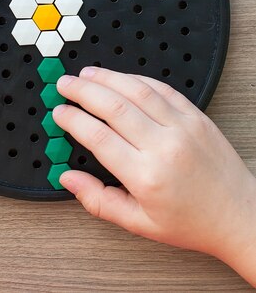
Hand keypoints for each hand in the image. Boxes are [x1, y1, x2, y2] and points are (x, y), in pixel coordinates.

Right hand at [53, 68, 255, 285]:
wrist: (240, 215)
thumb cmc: (193, 222)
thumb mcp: (139, 223)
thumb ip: (98, 201)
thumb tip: (67, 179)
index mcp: (146, 176)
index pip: (98, 137)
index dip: (73, 120)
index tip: (59, 112)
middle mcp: (164, 146)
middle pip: (113, 106)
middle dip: (82, 91)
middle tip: (64, 84)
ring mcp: (182, 126)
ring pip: (137, 90)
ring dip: (107, 77)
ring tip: (86, 74)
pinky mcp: (196, 116)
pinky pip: (162, 88)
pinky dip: (137, 78)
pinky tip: (121, 77)